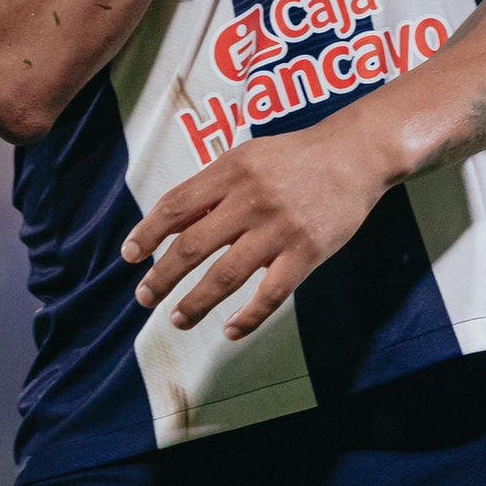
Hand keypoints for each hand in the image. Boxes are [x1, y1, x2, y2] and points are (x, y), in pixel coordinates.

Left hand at [121, 118, 385, 338]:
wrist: (355, 154)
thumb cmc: (295, 157)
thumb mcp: (248, 157)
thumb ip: (213, 188)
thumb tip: (173, 225)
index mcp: (231, 171)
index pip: (175, 206)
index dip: (147, 234)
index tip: (130, 256)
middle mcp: (251, 199)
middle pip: (192, 246)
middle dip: (162, 276)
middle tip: (144, 297)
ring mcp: (279, 229)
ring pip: (226, 275)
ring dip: (196, 302)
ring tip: (177, 319)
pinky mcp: (307, 252)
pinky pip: (271, 294)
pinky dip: (248, 317)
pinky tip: (229, 330)